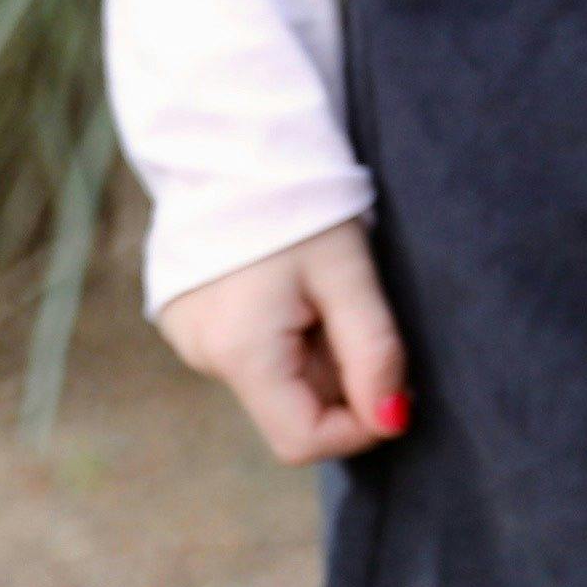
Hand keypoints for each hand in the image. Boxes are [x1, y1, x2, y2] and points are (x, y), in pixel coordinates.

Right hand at [158, 219, 409, 464]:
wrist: (232, 144)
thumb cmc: (297, 203)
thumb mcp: (349, 274)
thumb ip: (373, 351)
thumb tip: (393, 421)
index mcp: (240, 351)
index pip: (302, 441)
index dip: (359, 427)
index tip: (397, 385)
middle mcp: (204, 356)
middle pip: (292, 409)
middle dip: (340, 380)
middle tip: (359, 317)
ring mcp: (190, 339)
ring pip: (276, 381)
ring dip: (315, 356)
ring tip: (322, 292)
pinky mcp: (189, 321)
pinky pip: (254, 353)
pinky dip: (287, 337)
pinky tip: (294, 288)